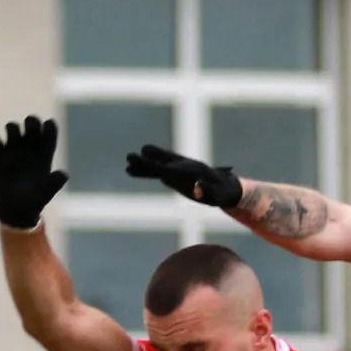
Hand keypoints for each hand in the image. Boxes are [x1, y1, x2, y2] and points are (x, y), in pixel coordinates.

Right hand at [0, 115, 68, 229]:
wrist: (15, 211)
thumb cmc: (33, 203)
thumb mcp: (45, 193)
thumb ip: (54, 182)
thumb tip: (64, 174)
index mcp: (44, 155)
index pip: (49, 133)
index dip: (50, 127)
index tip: (48, 125)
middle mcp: (30, 149)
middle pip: (32, 125)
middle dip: (32, 121)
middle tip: (30, 126)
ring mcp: (13, 151)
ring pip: (13, 128)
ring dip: (13, 128)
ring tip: (12, 137)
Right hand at [125, 144, 243, 209]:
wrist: (224, 187)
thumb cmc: (221, 192)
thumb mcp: (217, 194)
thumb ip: (207, 190)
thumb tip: (199, 189)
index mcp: (190, 169)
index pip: (170, 167)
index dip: (158, 164)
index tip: (146, 160)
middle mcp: (181, 166)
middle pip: (160, 163)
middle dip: (146, 161)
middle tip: (129, 156)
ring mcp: (176, 169)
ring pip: (156, 166)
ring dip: (142, 166)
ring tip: (126, 165)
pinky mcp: (173, 175)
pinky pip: (156, 172)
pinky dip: (145, 171)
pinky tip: (131, 171)